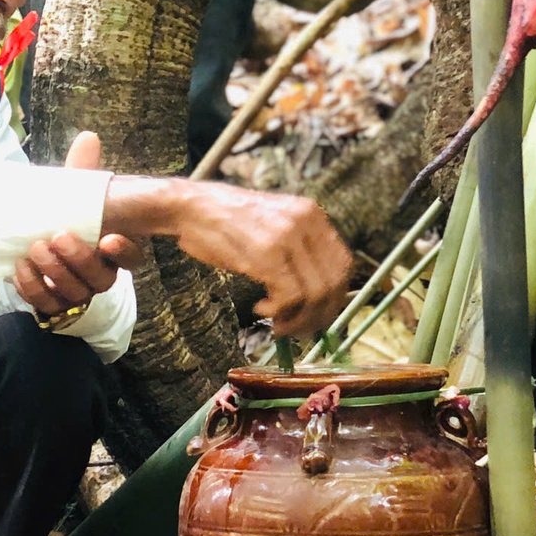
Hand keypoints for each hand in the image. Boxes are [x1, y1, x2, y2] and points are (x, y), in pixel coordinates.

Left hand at [15, 131, 137, 316]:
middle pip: (101, 279)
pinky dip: (32, 288)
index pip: (131, 259)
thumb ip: (82, 172)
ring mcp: (76, 293)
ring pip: (74, 293)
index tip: (109, 238)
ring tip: (35, 250)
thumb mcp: (74, 197)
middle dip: (79, 259)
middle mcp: (99, 276)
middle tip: (58, 237)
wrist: (37, 253)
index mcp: (111, 251)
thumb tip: (88, 138)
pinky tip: (20, 268)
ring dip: (54, 272)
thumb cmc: (65, 222)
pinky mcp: (52, 306)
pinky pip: (46, 305)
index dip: (123, 252)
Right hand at [99, 152, 351, 335]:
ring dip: (298, 319)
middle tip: (298, 328)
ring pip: (315, 293)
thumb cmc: (224, 223)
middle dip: (319, 315)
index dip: (335, 297)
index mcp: (312, 214)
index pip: (344, 264)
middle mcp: (306, 221)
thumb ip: (297, 248)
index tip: (318, 315)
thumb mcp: (272, 225)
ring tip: (278, 324)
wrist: (191, 207)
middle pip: (334, 282)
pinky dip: (279, 311)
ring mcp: (287, 236)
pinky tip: (262, 309)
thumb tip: (315, 292)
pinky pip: (290, 295)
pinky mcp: (267, 254)